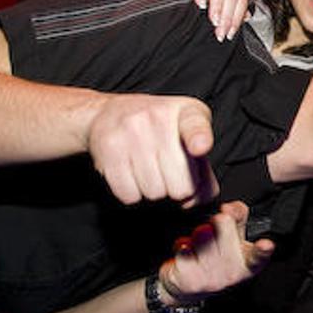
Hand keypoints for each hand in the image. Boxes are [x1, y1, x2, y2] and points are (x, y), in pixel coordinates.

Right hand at [88, 93, 218, 205]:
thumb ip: (204, 172)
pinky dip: (133, 194)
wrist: (109, 114)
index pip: (195, 126)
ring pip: (154, 193)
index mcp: (187, 112)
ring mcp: (132, 130)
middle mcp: (159, 117)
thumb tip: (195, 200)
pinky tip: (132, 174)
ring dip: (154, 192)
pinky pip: (129, 194)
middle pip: (180, 184)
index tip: (200, 147)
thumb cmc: (159, 132)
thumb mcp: (189, 139)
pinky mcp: (109, 147)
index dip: (199, 139)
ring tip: (149, 170)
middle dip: (177, 189)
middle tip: (169, 173)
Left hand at [160, 201, 274, 298]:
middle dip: (215, 222)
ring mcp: (211, 278)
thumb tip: (230, 207)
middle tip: (213, 235)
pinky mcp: (189, 280)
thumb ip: (238, 216)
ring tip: (199, 248)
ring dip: (196, 235)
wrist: (187, 287)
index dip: (263, 249)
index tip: (266, 244)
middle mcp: (232, 273)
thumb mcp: (233, 237)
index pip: (258, 255)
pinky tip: (186, 256)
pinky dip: (180, 245)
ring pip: (201, 232)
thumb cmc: (214, 257)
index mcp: (248, 261)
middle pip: (223, 223)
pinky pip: (183, 245)